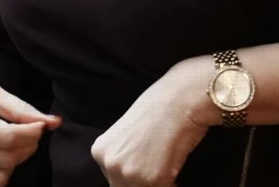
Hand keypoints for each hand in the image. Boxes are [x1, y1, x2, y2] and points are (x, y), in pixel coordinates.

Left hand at [91, 58, 213, 186]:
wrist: (178, 100)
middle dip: (142, 182)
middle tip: (158, 168)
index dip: (132, 177)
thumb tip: (129, 175)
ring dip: (157, 183)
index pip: (112, 179)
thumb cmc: (157, 110)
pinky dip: (171, 183)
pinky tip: (173, 168)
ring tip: (166, 167)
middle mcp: (110, 164)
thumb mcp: (126, 135)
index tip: (144, 171)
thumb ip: (122, 156)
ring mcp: (130, 173)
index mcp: (100, 151)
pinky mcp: (154, 180)